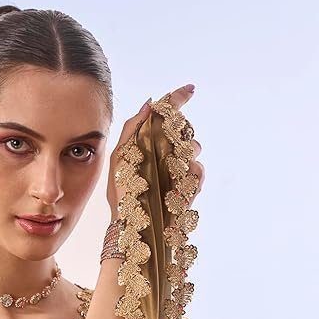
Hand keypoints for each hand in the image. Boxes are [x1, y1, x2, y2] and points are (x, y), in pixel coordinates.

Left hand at [106, 84, 204, 219]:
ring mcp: (177, 171)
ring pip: (193, 148)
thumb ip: (132, 128)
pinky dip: (193, 174)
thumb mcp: (119, 159)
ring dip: (186, 154)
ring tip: (173, 170)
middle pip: (183, 129)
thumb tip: (150, 103)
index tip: (190, 90)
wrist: (133, 228)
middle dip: (181, 132)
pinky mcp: (188, 187)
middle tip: (172, 145)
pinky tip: (180, 185)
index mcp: (148, 143)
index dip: (178, 99)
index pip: (165, 114)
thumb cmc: (122, 197)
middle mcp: (164, 154)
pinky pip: (199, 171)